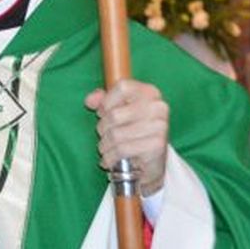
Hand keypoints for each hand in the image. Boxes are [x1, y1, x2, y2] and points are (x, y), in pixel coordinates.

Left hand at [85, 79, 169, 195]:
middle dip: (102, 128)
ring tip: (106, 149)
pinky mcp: (157, 145)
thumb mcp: (118, 110)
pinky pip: (122, 150)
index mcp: (149, 92)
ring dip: (104, 145)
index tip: (103, 113)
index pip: (122, 87)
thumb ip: (102, 100)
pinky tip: (110, 159)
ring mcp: (159, 126)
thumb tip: (90, 100)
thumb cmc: (132, 131)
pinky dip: (110, 157)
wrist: (151, 161)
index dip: (106, 102)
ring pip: (115, 135)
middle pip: (114, 115)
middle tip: (105, 135)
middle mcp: (158, 106)